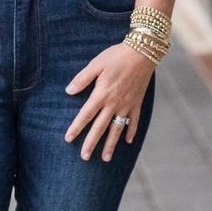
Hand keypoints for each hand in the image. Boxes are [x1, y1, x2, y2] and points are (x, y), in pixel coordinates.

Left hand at [64, 42, 153, 161]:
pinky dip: (131, 131)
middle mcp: (114, 104)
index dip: (76, 127)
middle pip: (100, 127)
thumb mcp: (96, 64)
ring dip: (111, 144)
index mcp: (101, 94)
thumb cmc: (117, 56)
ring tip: (105, 158)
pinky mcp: (137, 103)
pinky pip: (134, 121)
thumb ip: (82, 79)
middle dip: (92, 143)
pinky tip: (128, 142)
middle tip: (84, 157)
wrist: (143, 53)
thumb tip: (69, 91)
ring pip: (117, 129)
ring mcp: (127, 105)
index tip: (68, 139)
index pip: (86, 115)